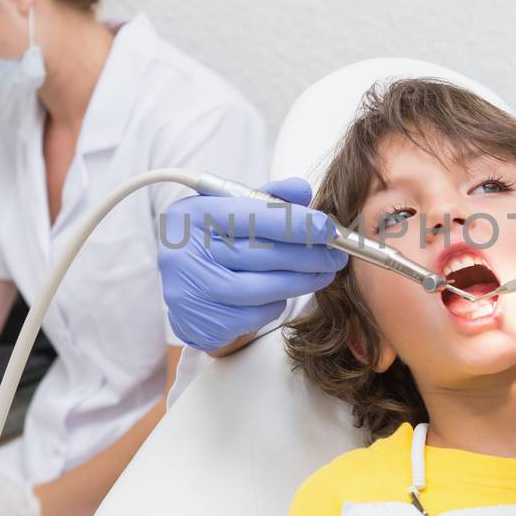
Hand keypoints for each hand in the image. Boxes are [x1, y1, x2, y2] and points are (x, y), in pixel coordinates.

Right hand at [158, 177, 347, 351]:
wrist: (178, 290)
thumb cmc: (211, 243)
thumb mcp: (231, 210)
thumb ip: (267, 198)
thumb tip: (302, 191)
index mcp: (193, 216)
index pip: (253, 216)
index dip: (297, 224)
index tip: (329, 229)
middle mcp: (185, 253)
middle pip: (263, 255)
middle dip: (310, 255)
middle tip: (337, 255)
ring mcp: (192, 293)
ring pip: (265, 289)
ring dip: (303, 281)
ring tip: (323, 273)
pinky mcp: (203, 324)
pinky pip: (256, 314)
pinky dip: (277, 303)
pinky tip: (281, 292)